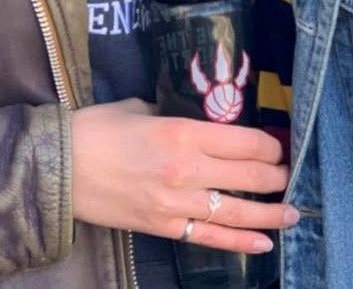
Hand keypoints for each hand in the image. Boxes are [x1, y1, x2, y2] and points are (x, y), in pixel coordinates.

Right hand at [71, 99, 294, 254]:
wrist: (59, 168)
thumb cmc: (97, 129)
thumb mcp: (140, 108)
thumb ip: (173, 116)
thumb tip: (195, 123)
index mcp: (183, 133)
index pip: (245, 142)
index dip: (270, 145)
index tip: (277, 146)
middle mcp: (188, 170)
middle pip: (249, 176)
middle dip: (276, 177)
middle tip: (287, 175)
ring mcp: (177, 204)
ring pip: (238, 212)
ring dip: (271, 213)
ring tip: (293, 213)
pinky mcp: (164, 228)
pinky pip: (211, 239)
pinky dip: (241, 243)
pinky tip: (264, 244)